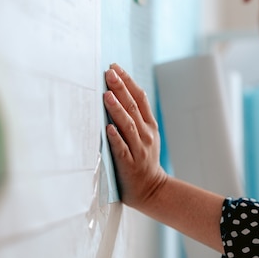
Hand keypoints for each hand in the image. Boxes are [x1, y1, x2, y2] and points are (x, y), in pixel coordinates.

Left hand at [103, 64, 166, 208]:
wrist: (151, 190)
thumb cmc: (142, 160)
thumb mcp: (145, 135)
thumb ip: (135, 116)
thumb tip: (118, 91)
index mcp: (149, 125)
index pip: (140, 97)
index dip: (128, 81)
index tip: (115, 67)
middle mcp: (145, 134)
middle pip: (133, 107)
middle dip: (121, 88)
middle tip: (108, 73)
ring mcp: (139, 149)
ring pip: (128, 125)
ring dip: (117, 109)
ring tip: (107, 94)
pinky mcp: (129, 164)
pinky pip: (122, 149)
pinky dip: (115, 138)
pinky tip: (108, 128)